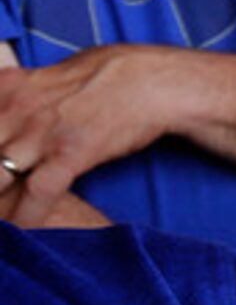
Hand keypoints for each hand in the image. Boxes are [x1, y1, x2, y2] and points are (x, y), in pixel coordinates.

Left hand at [0, 43, 181, 220]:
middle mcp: (16, 109)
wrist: (152, 81)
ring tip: (2, 223)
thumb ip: (19, 93)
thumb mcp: (47, 75)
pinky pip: (38, 191)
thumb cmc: (108, 75)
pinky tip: (22, 229)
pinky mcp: (71, 153)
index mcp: (7, 88)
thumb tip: (9, 106)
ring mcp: (42, 132)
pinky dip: (27, 214)